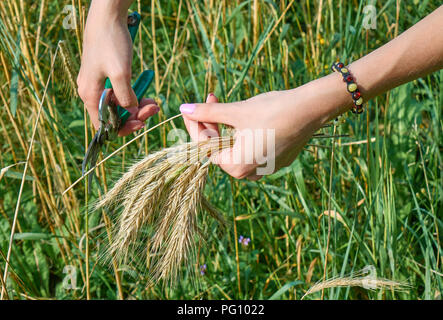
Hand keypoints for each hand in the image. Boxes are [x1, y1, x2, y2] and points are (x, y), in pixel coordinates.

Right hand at [77, 1, 158, 135]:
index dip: (123, 128)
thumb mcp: (121, 74)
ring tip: (154, 102)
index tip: (141, 122)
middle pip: (113, 116)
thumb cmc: (111, 42)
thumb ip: (125, 97)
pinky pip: (120, 93)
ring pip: (119, 105)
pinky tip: (146, 94)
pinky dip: (134, 95)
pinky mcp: (105, 75)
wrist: (108, 16)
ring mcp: (98, 83)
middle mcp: (91, 92)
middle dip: (135, 115)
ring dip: (137, 106)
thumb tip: (130, 112)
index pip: (103, 126)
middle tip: (154, 107)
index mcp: (90, 95)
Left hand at [180, 74, 349, 179]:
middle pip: (220, 148)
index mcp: (236, 167)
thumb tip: (183, 108)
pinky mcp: (277, 159)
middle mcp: (250, 173)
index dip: (195, 125)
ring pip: (236, 147)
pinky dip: (244, 133)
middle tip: (211, 99)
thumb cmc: (272, 111)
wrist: (311, 109)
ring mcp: (265, 168)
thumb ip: (207, 113)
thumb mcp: (235, 112)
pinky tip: (244, 117)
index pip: (205, 147)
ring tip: (227, 106)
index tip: (190, 108)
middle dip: (212, 124)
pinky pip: (252, 148)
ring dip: (227, 127)